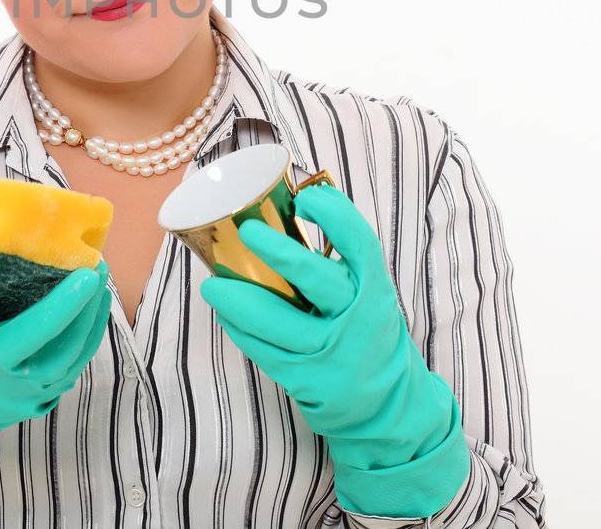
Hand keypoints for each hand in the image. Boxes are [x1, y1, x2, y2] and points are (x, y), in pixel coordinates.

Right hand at [0, 220, 111, 512]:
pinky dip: (89, 333)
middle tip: (89, 272)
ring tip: (99, 276)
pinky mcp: (36, 397)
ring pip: (59, 356)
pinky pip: (71, 365)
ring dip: (85, 316)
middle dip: (61, 306)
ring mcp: (13, 388)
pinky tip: (99, 303)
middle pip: (25, 339)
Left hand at [198, 184, 468, 517]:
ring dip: (237, 299)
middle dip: (277, 251)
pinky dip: (240, 330)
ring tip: (212, 285)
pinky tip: (225, 314)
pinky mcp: (305, 378)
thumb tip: (301, 195)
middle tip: (247, 232)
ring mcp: (330, 352)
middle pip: (314, 277)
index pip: (359, 241)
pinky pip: (263, 350)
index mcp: (374, 287)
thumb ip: (344, 257)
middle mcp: (356, 318)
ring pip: (276, 320)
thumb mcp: (369, 292)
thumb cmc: (368, 330)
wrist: (389, 404)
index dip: (333, 214)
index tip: (304, 198)